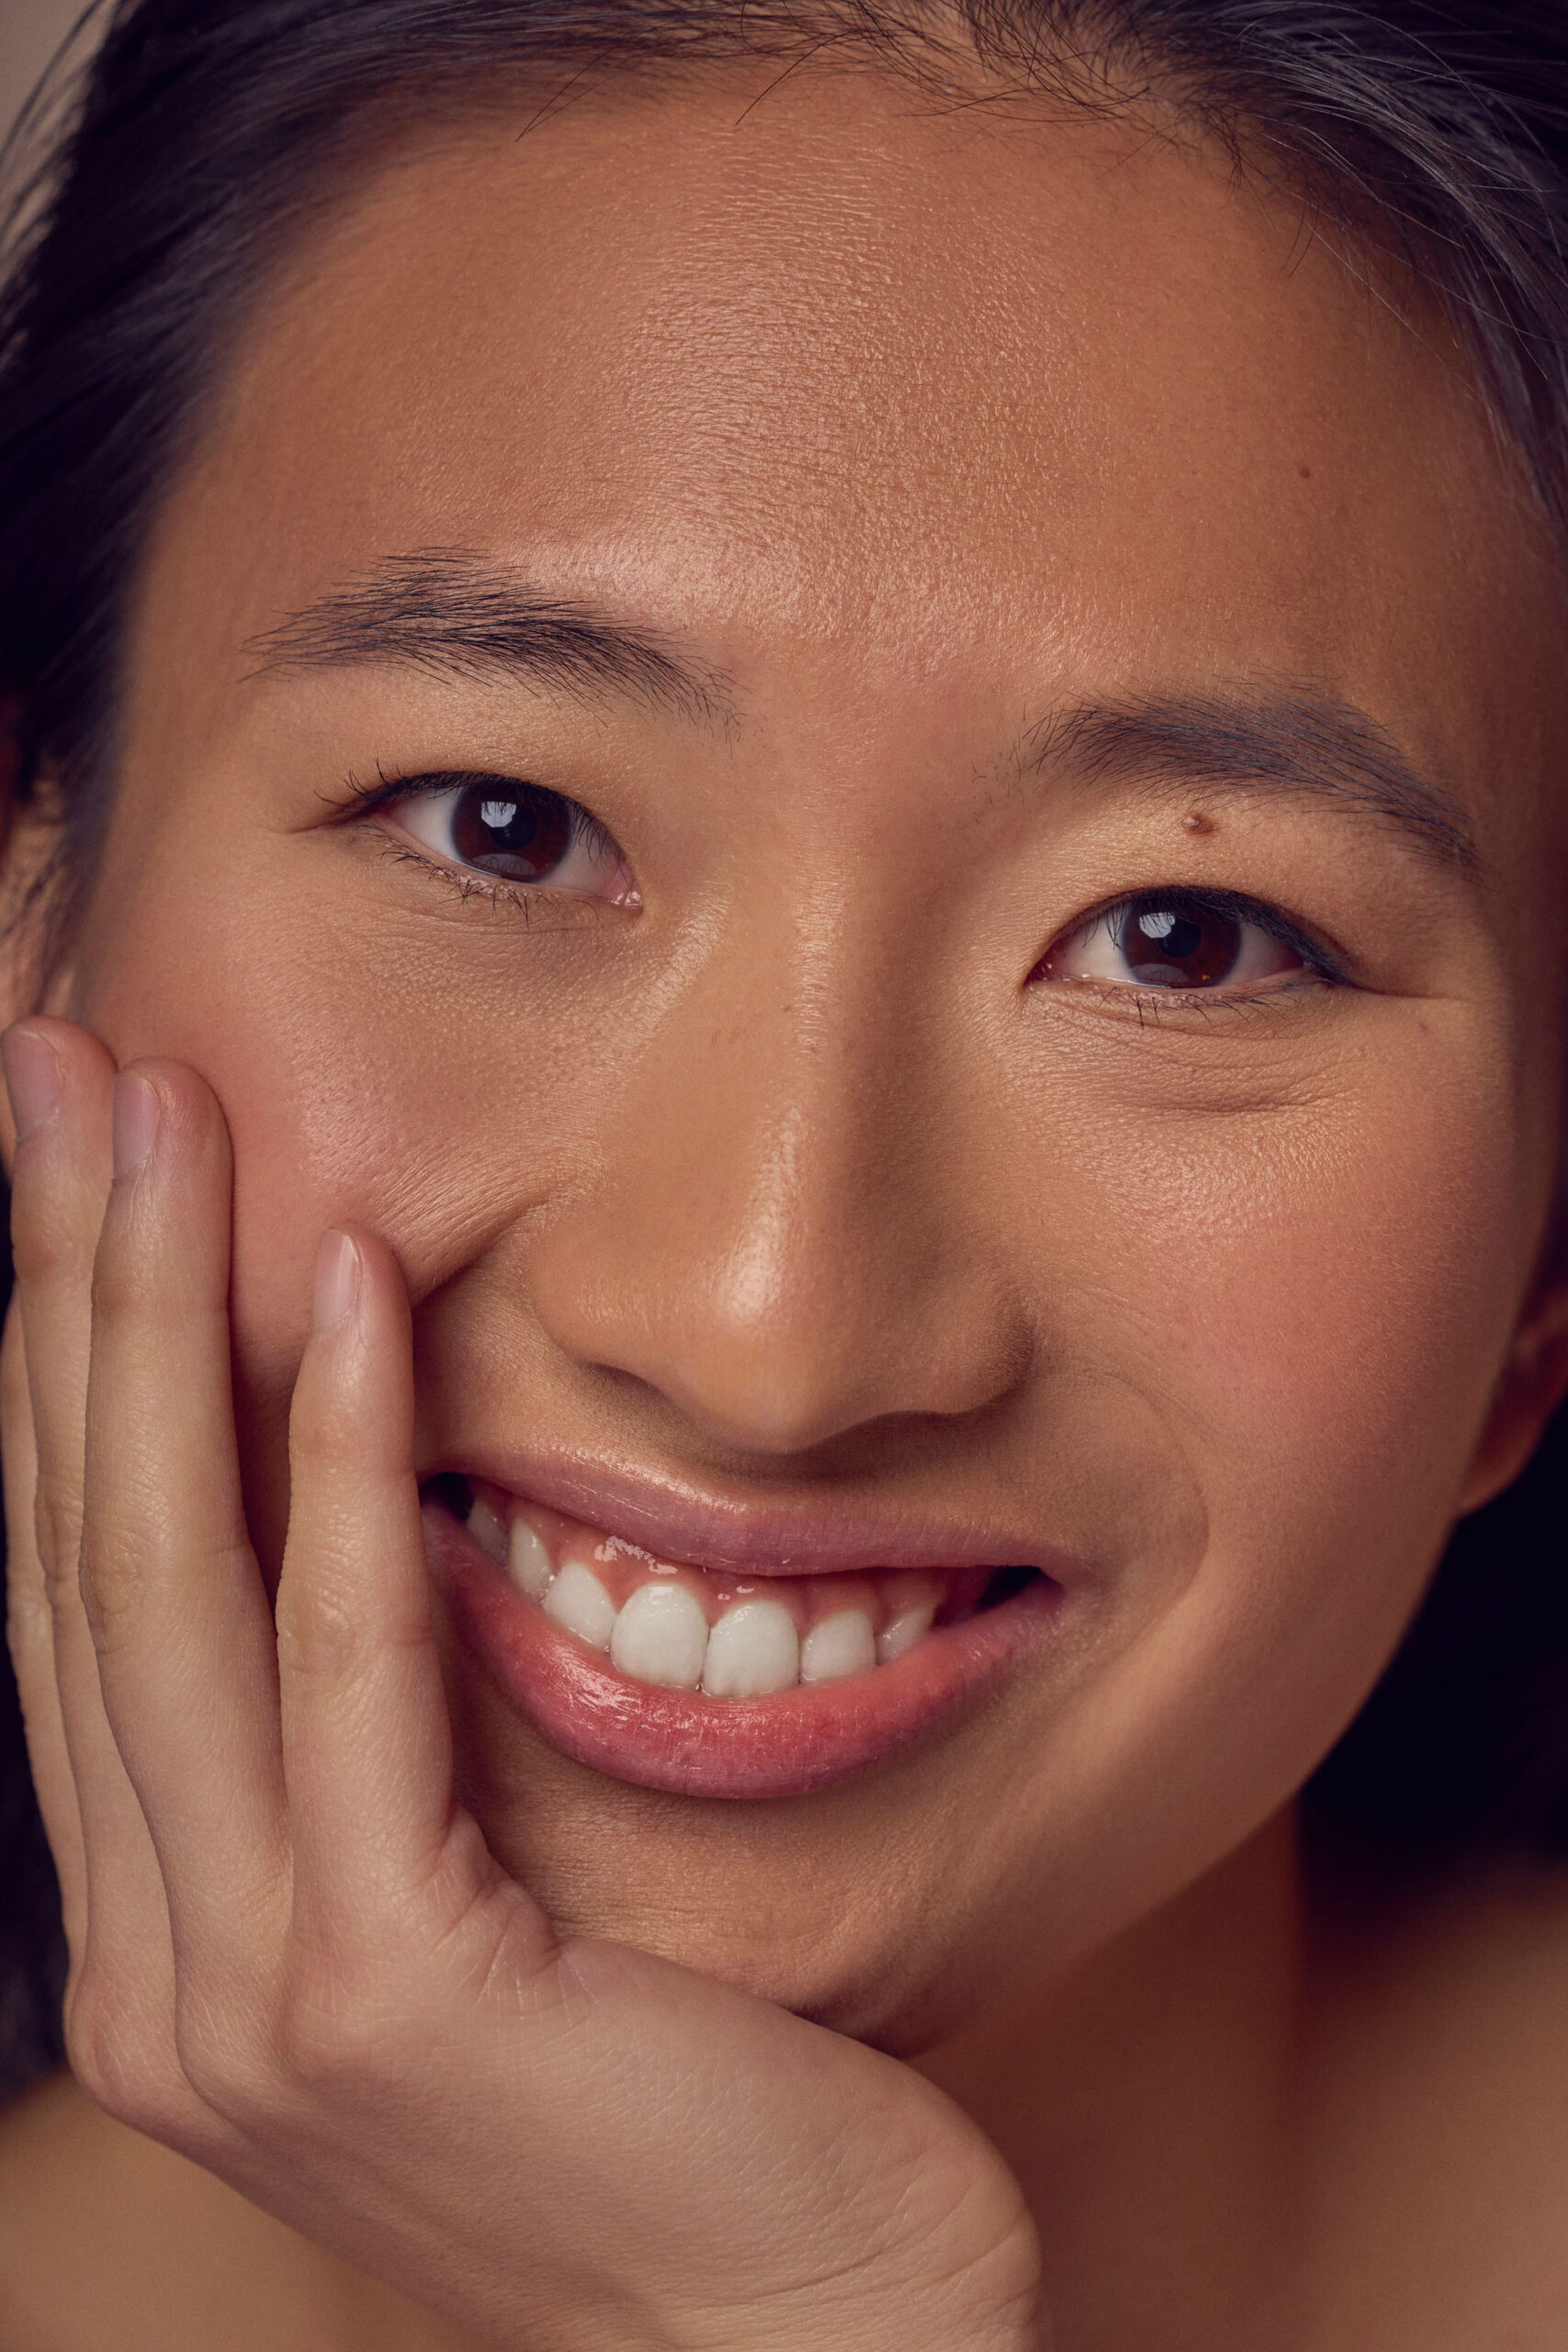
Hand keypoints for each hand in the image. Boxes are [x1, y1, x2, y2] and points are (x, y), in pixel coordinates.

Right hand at [2, 1017, 1044, 2351]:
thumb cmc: (673, 2129)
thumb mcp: (480, 1921)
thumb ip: (381, 1763)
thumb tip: (367, 1537)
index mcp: (177, 1936)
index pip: (84, 1595)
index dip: (55, 1365)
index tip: (73, 1171)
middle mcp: (163, 1966)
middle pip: (84, 1556)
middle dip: (64, 1290)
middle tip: (62, 1072)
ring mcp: (247, 1993)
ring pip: (162, 1588)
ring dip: (152, 1323)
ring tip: (157, 1116)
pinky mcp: (382, 1994)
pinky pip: (345, 1673)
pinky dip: (336, 1465)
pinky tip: (337, 1294)